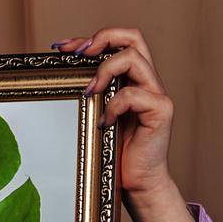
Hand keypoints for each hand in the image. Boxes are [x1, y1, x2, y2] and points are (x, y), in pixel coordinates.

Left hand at [53, 26, 195, 221]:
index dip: (90, 39)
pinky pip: (133, 95)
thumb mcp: (97, 116)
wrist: (137, 184)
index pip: (117, 42)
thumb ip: (91, 93)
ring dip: (105, 70)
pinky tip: (104, 124)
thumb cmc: (114, 153)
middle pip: (133, 37)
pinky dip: (114, 105)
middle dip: (103, 38)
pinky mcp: (160, 111)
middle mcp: (147, 81)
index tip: (61, 48)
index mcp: (133, 78)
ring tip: (90, 92)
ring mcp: (156, 94)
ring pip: (134, 58)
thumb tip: (62, 73)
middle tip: (79, 54)